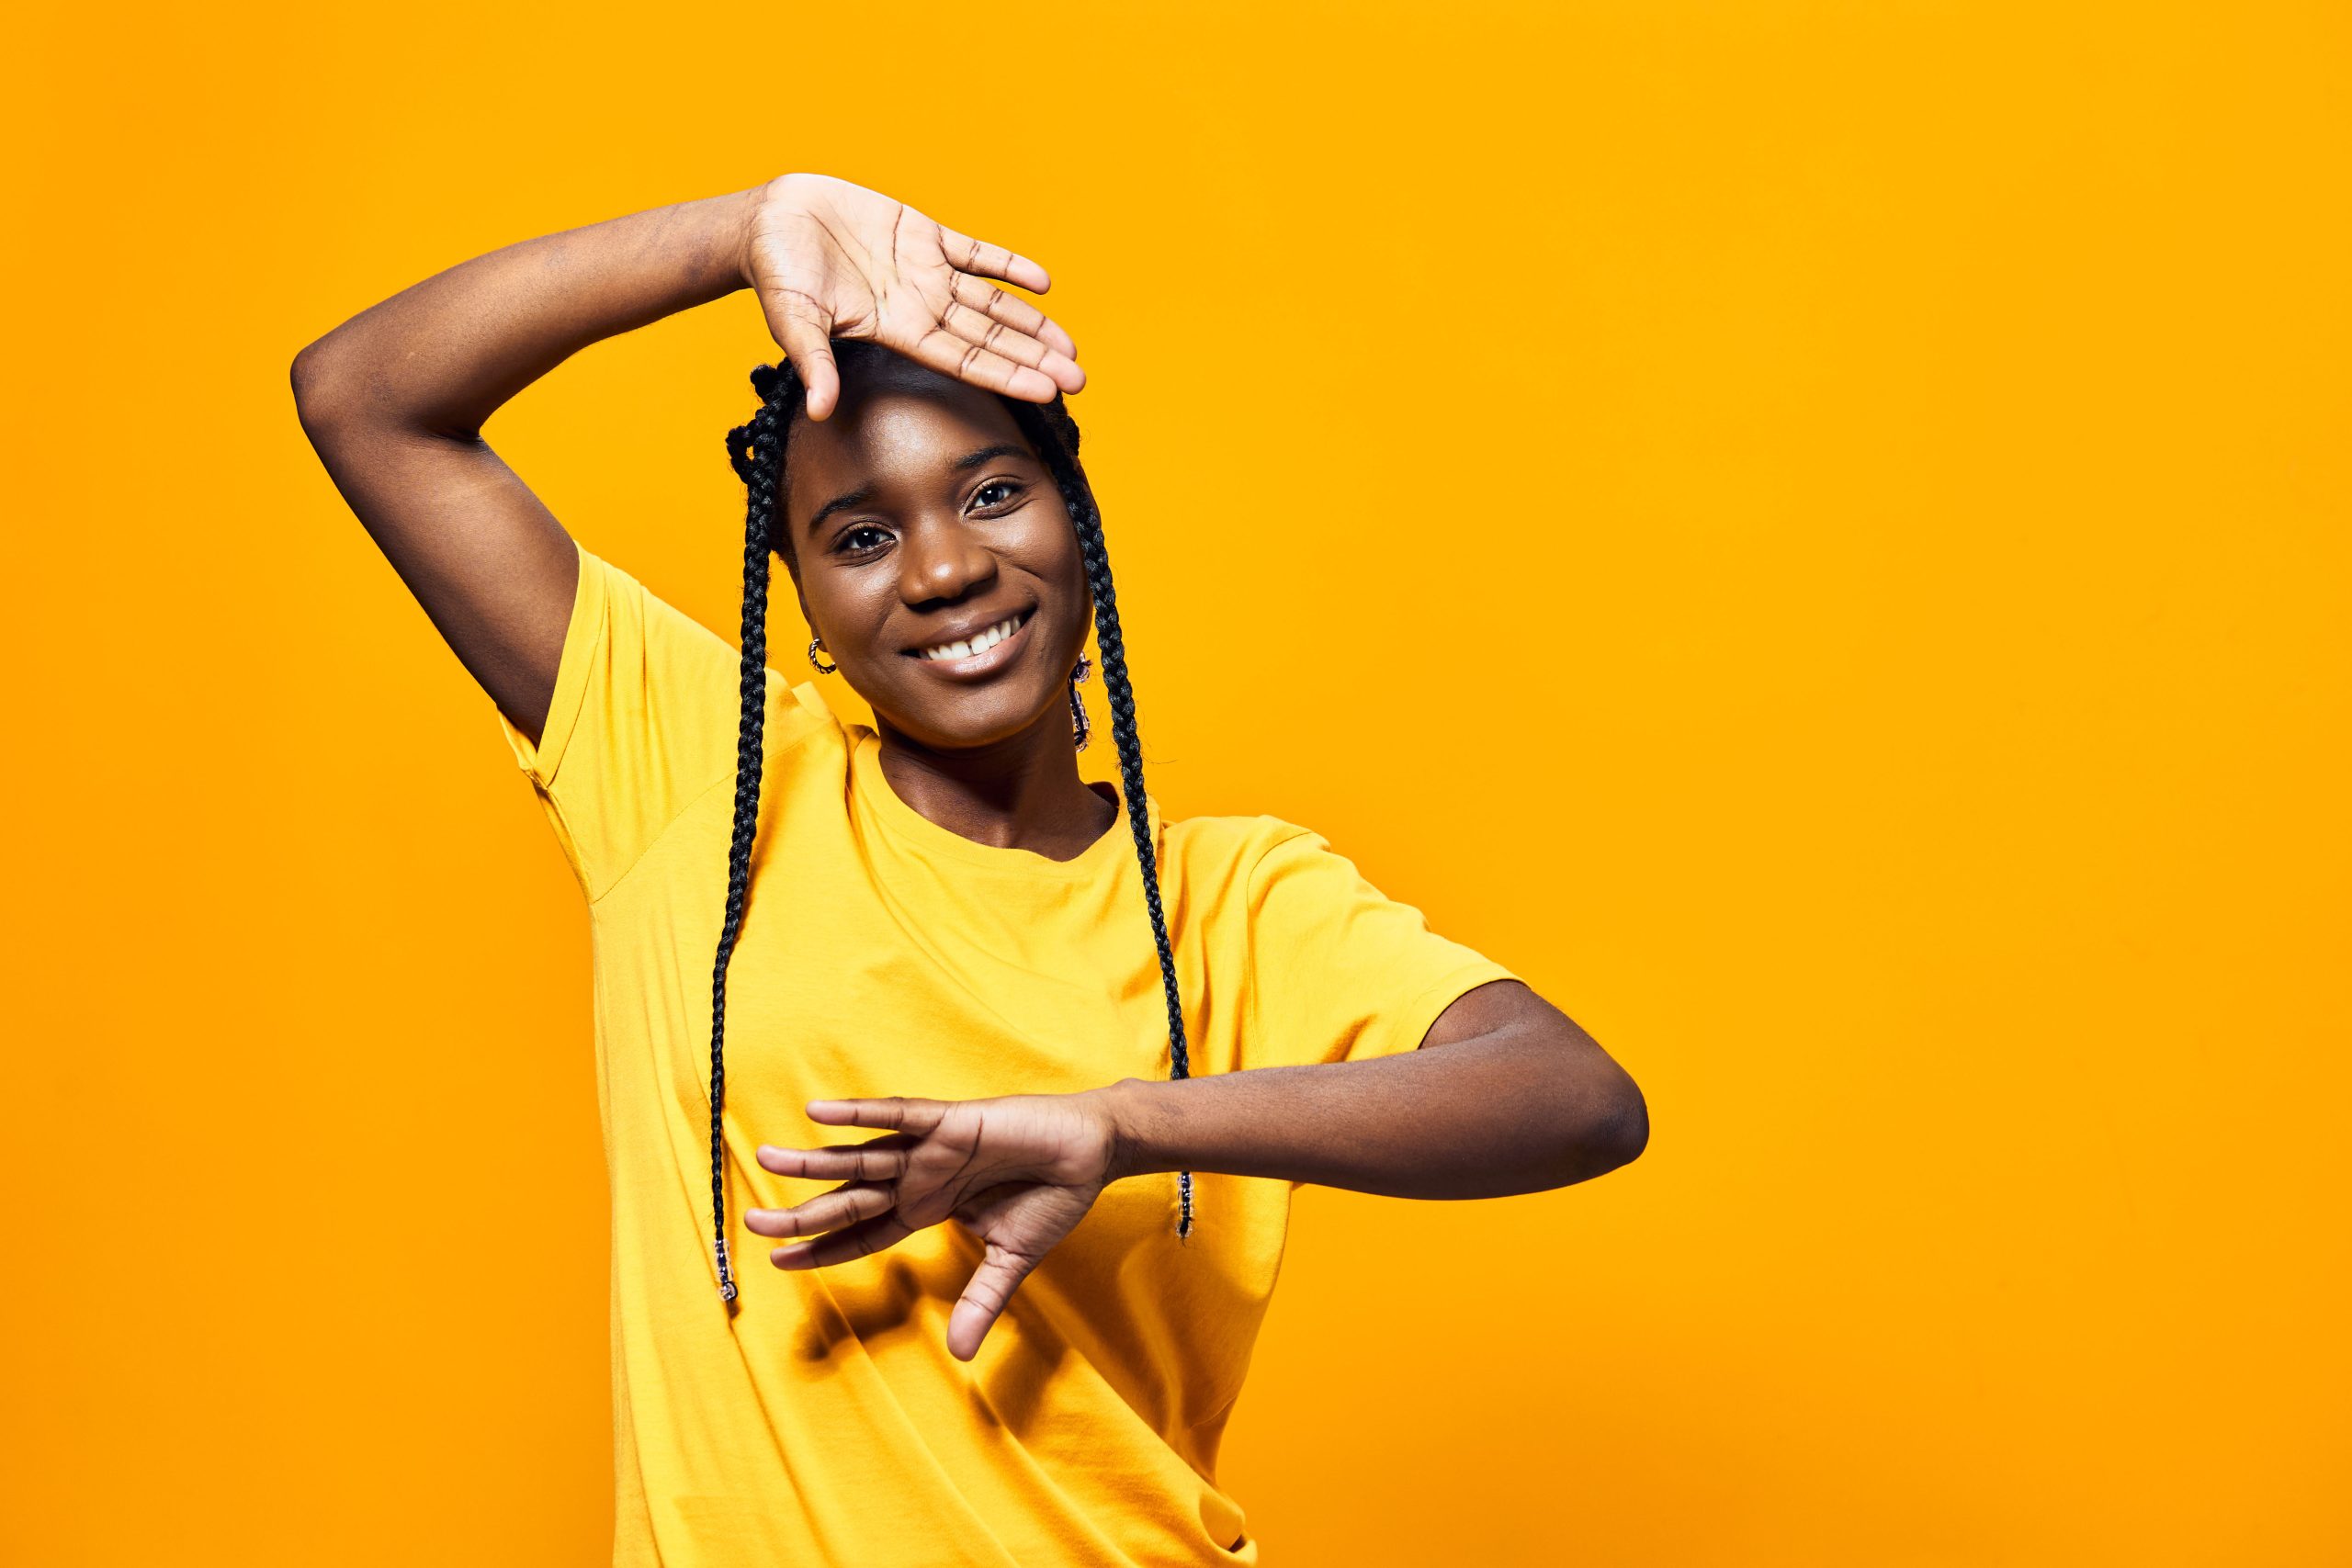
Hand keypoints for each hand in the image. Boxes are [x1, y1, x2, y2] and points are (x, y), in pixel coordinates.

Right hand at [738, 172, 1086, 421]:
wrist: (769, 222)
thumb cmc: (776, 274)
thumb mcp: (793, 320)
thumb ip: (813, 362)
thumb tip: (820, 410)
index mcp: (898, 331)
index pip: (965, 360)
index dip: (1007, 375)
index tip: (1047, 392)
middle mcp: (921, 306)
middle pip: (990, 339)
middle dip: (1034, 358)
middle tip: (1079, 379)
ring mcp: (925, 272)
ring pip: (992, 303)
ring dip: (1031, 322)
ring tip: (1070, 344)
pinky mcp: (922, 234)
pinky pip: (976, 254)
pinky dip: (1008, 266)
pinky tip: (1043, 284)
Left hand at [749, 1090, 1121, 1360]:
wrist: (1092, 1152)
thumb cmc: (1051, 1196)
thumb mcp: (1011, 1260)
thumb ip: (981, 1301)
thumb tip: (962, 1357)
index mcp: (927, 1209)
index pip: (862, 1235)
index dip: (822, 1249)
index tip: (778, 1261)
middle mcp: (918, 1179)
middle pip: (848, 1199)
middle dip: (801, 1212)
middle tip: (751, 1220)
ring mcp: (931, 1150)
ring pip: (861, 1157)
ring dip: (815, 1160)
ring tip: (766, 1159)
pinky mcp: (952, 1123)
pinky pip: (900, 1117)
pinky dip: (861, 1114)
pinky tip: (821, 1112)